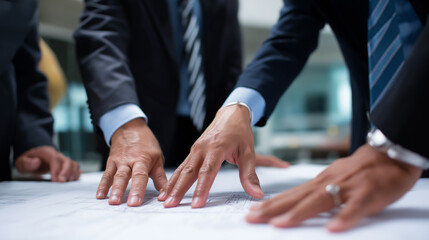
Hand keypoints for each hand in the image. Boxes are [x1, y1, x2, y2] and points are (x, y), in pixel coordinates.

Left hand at [15, 146, 80, 181]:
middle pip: (67, 161)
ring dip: (73, 174)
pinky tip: (72, 181)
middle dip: (67, 172)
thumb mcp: (22, 161)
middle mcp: (58, 155)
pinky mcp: (67, 165)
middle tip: (62, 182)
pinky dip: (76, 174)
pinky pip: (75, 168)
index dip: (57, 169)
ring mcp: (63, 160)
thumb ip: (27, 162)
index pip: (55, 159)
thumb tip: (37, 162)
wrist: (34, 157)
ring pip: (74, 164)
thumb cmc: (28, 160)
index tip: (55, 180)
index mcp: (47, 152)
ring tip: (68, 183)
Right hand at [96, 118, 166, 206]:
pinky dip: (102, 185)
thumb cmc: (146, 145)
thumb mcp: (157, 158)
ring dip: (112, 190)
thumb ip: (160, 177)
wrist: (130, 128)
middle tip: (122, 204)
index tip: (136, 202)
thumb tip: (166, 194)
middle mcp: (129, 160)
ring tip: (111, 202)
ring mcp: (119, 161)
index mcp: (143, 159)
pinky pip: (106, 174)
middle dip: (124, 191)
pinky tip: (99, 196)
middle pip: (125, 177)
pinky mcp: (111, 162)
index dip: (139, 189)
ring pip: (114, 176)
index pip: (141, 176)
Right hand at [158, 104, 263, 207]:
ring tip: (164, 200)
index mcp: (216, 147)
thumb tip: (256, 193)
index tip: (197, 204)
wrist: (231, 115)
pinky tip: (167, 189)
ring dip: (172, 185)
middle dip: (178, 189)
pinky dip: (173, 178)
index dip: (201, 189)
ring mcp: (195, 149)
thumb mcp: (249, 153)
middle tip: (170, 205)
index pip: (207, 172)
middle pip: (189, 171)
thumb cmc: (240, 133)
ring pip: (182, 169)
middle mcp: (202, 148)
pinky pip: (181, 166)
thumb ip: (250, 175)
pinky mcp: (193, 151)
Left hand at [246, 144, 421, 231]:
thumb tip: (298, 204)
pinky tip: (332, 229)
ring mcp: (346, 187)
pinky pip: (354, 208)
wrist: (389, 155)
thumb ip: (318, 191)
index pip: (291, 194)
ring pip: (319, 201)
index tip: (253, 211)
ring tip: (279, 224)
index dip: (271, 203)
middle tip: (252, 217)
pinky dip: (343, 218)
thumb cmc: (361, 169)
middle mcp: (328, 182)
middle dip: (272, 209)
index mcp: (320, 180)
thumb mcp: (335, 178)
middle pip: (296, 197)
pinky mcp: (366, 194)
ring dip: (298, 213)